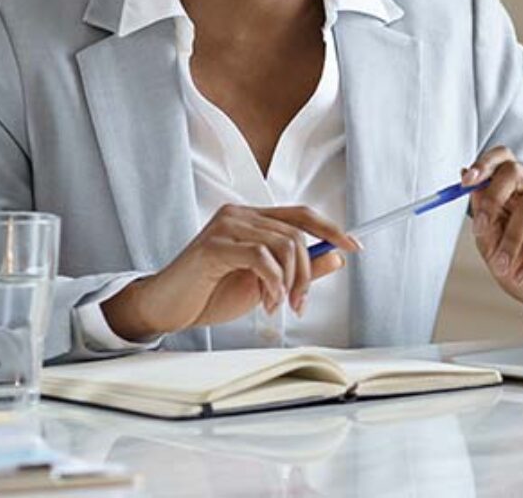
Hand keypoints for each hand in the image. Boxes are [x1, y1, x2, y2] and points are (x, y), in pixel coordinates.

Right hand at [102, 204, 361, 339]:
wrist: (166, 308)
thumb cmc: (210, 294)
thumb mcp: (263, 285)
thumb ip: (295, 270)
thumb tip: (335, 259)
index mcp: (251, 218)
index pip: (301, 215)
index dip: (332, 229)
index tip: (356, 246)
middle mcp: (239, 214)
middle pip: (297, 232)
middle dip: (308, 272)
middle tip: (300, 304)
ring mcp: (225, 226)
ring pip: (283, 244)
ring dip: (289, 282)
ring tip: (278, 305)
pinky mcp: (214, 245)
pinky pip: (261, 258)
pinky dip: (273, 283)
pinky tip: (266, 302)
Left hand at [463, 147, 522, 322]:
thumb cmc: (521, 267)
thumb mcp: (491, 247)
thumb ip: (482, 215)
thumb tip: (464, 175)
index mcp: (516, 189)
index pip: (503, 159)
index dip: (484, 165)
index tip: (465, 182)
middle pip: (516, 171)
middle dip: (493, 197)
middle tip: (481, 226)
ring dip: (511, 239)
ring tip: (503, 266)